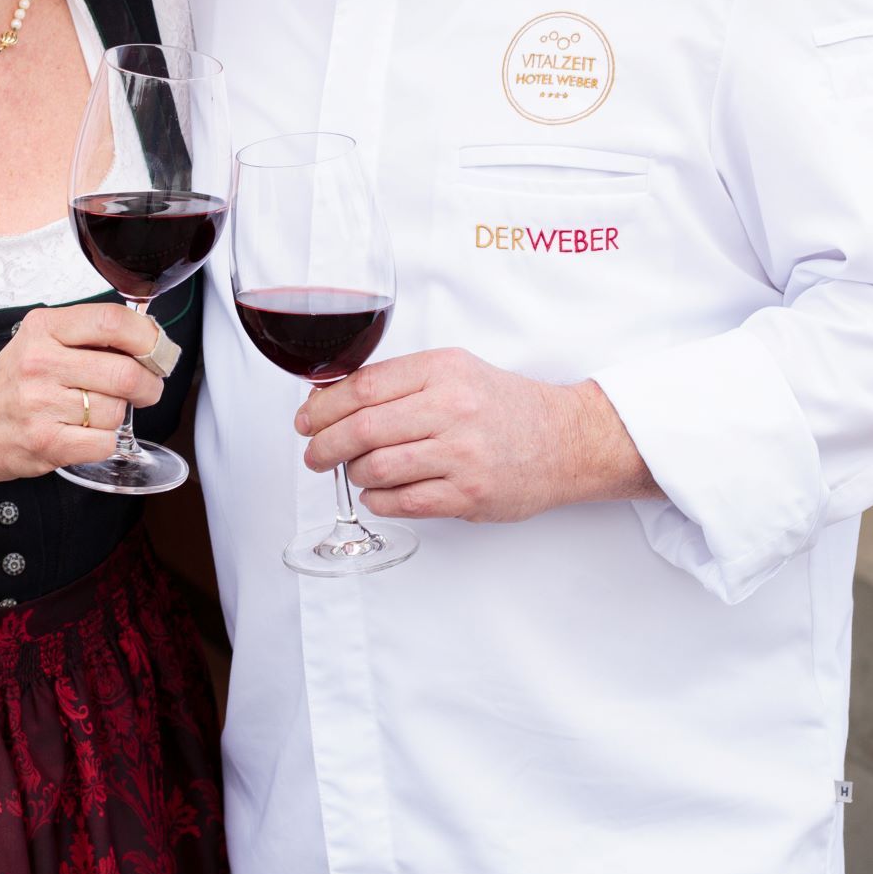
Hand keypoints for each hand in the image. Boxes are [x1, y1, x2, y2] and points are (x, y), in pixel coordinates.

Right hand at [0, 303, 166, 482]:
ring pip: (116, 411)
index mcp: (45, 328)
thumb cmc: (9, 384)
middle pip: (125, 372)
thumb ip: (88, 336)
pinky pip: (104, 444)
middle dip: (149, 385)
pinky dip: (104, 443)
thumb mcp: (40, 340)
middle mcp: (41, 362)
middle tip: (146, 389)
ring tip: (92, 413)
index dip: (149, 337)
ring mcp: (41, 404)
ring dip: (117, 416)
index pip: (112, 321)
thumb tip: (150, 340)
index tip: (159, 350)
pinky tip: (84, 434)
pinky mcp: (44, 442)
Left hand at [296, 348, 652, 522]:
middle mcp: (452, 409)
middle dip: (324, 446)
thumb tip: (329, 399)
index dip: (322, 408)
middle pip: (361, 430)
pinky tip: (379, 495)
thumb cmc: (502, 405)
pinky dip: (379, 501)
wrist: (566, 440)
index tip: (306, 420)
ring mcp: (462, 455)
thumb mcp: (454, 370)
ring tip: (355, 472)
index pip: (362, 388)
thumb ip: (398, 381)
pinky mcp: (470, 495)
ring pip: (377, 468)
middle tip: (313, 455)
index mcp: (442, 370)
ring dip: (353, 474)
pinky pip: (403, 503)